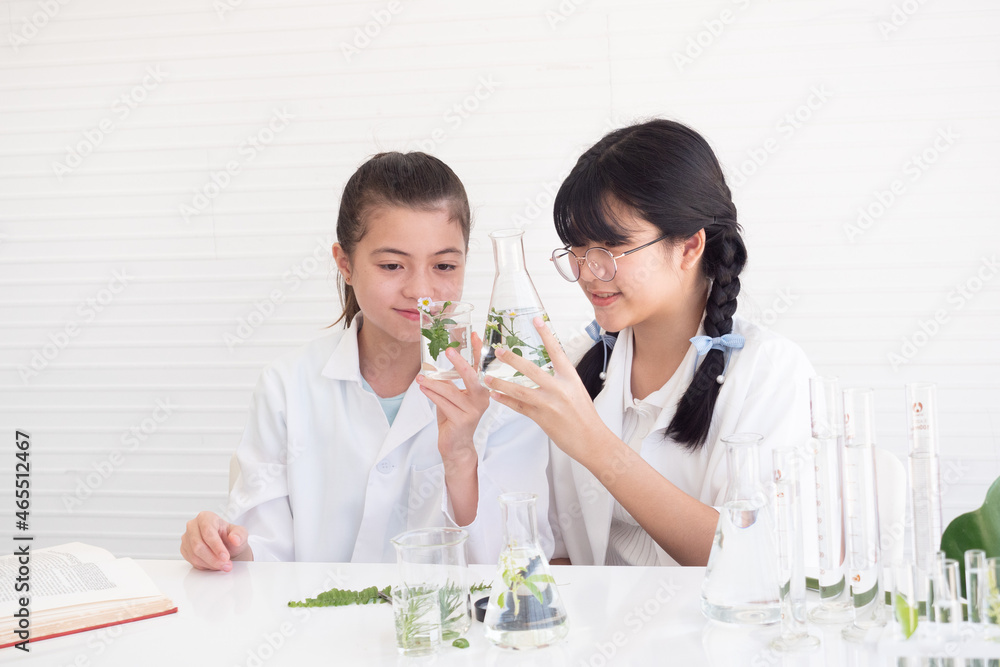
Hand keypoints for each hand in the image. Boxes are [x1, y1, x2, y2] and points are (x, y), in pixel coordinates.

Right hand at [180, 511, 251, 571]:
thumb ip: (239, 534)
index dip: (216, 546)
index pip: (208, 532)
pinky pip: (191, 561)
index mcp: (206, 517)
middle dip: (213, 558)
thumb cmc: (230, 537)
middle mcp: (193, 525)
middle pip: (198, 545)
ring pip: (194, 555)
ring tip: (223, 565)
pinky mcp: (184, 549)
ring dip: (210, 563)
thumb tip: (235, 539)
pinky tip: (214, 564)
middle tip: (226, 564)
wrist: (226, 546)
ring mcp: (187, 537)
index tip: (225, 557)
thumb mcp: (241, 533)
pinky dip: (204, 566)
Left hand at [417, 331, 490, 465]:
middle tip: (449, 350)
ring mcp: (473, 410)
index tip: (474, 335)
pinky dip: (432, 394)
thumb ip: (449, 383)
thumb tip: (434, 367)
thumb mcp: (453, 397)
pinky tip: (423, 389)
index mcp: (481, 391)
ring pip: (450, 391)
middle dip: (459, 362)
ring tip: (421, 378)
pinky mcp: (462, 420)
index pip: (480, 367)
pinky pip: (443, 403)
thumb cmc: (454, 419)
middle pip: (471, 377)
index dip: (478, 351)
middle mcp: (482, 399)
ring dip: (433, 383)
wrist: (456, 446)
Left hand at [484, 317, 607, 462]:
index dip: (546, 335)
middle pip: (531, 369)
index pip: (556, 351)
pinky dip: (506, 401)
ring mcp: (549, 404)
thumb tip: (546, 373)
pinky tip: (495, 396)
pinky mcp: (542, 418)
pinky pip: (519, 407)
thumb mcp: (577, 391)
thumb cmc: (586, 417)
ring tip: (487, 378)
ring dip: (500, 383)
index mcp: (570, 378)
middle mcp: (559, 388)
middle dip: (512, 359)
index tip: (536, 320)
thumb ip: (561, 381)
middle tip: (499, 350)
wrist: (592, 440)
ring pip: (519, 390)